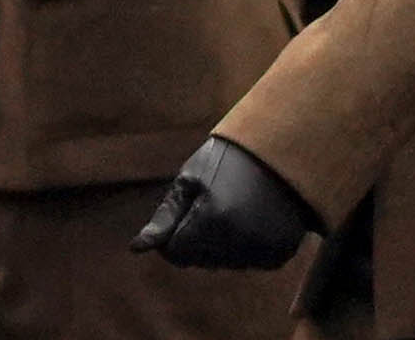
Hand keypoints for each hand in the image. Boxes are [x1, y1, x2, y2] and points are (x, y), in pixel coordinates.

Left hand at [133, 136, 319, 267]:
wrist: (279, 151)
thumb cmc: (226, 159)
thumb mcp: (190, 180)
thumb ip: (164, 218)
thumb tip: (135, 249)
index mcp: (213, 220)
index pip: (175, 253)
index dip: (173, 232)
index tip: (186, 207)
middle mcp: (239, 243)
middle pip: (199, 261)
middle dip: (196, 238)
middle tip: (214, 201)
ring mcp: (262, 252)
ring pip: (222, 263)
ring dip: (219, 244)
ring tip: (234, 206)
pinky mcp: (278, 256)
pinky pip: (247, 262)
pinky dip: (243, 247)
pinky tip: (251, 218)